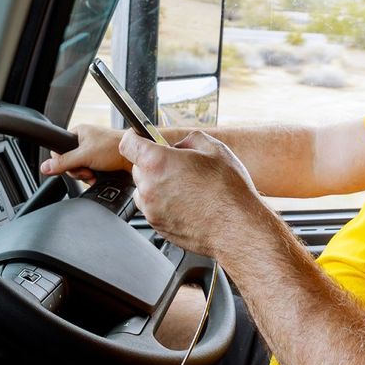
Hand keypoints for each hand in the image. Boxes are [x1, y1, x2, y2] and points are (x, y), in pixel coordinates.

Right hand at [39, 123, 129, 183]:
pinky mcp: (100, 161)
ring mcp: (92, 151)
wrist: (136, 157)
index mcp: (78, 133)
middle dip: (78, 171)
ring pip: (79, 169)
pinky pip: (89, 172)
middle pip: (69, 162)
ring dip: (86, 175)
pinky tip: (99, 176)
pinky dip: (92, 176)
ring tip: (95, 173)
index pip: (59, 150)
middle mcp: (84, 141)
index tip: (74, 166)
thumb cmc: (114, 148)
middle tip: (88, 170)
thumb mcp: (84, 156)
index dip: (64, 162)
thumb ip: (64, 162)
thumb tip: (45, 167)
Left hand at [119, 129, 261, 256]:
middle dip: (154, 163)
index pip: (128, 143)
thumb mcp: (215, 149)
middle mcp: (149, 186)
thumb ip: (189, 140)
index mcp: (158, 162)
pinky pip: (152, 208)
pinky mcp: (157, 226)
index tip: (140, 138)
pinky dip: (163, 203)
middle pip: (137, 167)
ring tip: (185, 187)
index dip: (135, 137)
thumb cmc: (228, 191)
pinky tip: (187, 202)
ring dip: (157, 185)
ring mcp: (151, 209)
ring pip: (144, 189)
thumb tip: (180, 145)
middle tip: (179, 166)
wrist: (235, 227)